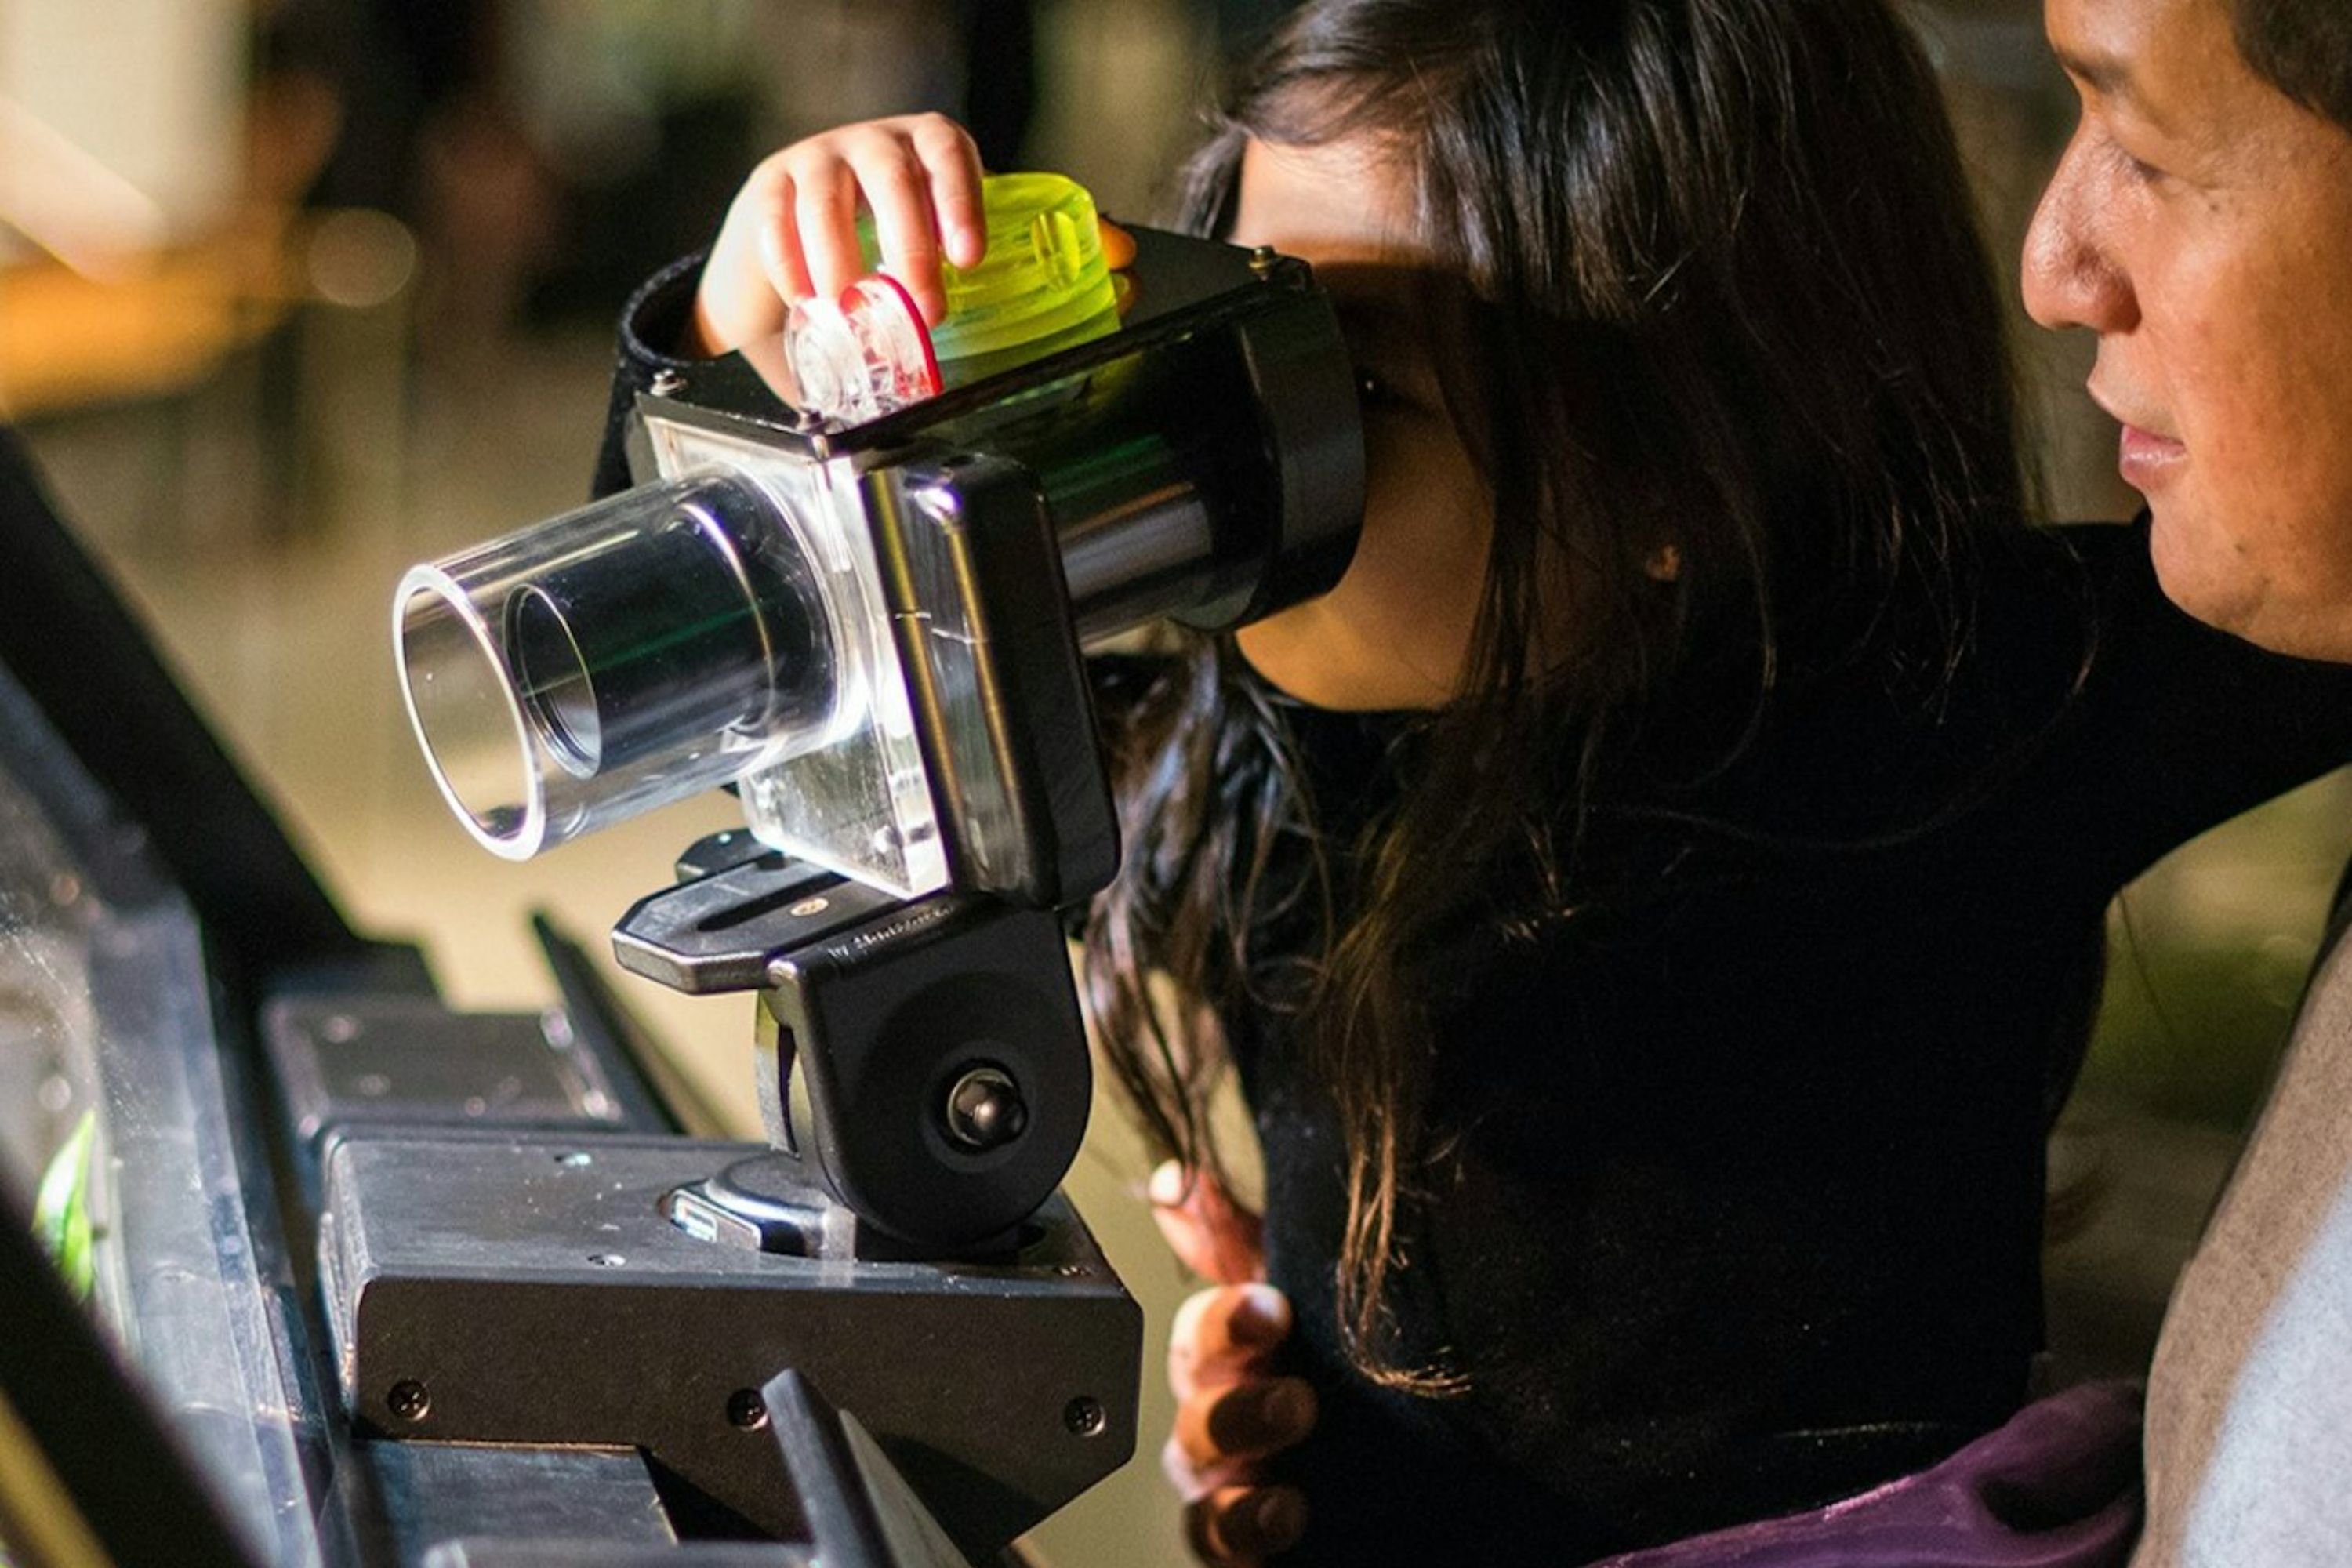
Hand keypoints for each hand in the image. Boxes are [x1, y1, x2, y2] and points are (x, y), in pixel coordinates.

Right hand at [690, 113, 1136, 356]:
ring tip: (852, 305)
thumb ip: (1028, 255)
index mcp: (924, 153)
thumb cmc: (885, 259)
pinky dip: (791, 261)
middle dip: (909, 240)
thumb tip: (1121, 259)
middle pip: (891, 174)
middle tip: (924, 304)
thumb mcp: (952, 253)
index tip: (970, 257)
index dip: (960, 197)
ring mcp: (814, 161)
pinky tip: (805, 298)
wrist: (794, 273)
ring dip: (842, 254)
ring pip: (826, 194)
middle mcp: (870, 146)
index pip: (947, 151)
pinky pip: (774, 217)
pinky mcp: (765, 191)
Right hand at [1150, 1160, 1314, 1565]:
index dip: (1228, 1317)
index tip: (1271, 1304)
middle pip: (1196, 1397)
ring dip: (1240, 1449)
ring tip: (1292, 1441)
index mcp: (1230, 1354)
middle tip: (1294, 1382)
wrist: (1383, 1481)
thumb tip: (1178, 1174)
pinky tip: (1284, 1512)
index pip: (1204, 1326)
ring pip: (1198, 1471)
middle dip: (1235, 1385)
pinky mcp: (1238, 1542)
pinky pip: (1216, 1539)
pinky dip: (1242, 1528)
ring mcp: (1224, 1482)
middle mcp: (1216, 1415)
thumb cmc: (1330, 1374)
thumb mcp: (1302, 1295)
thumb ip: (1240, 1240)